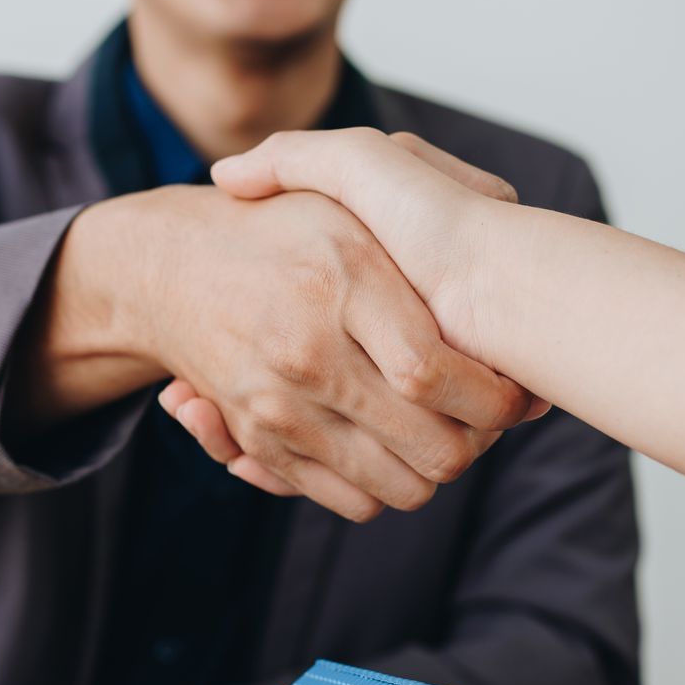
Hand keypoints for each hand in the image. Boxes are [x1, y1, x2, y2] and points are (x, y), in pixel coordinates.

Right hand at [164, 134, 532, 496]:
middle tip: (489, 418)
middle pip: (432, 446)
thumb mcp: (348, 185)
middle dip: (480, 442)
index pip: (433, 373)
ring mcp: (279, 405)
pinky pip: (355, 500)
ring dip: (438, 469)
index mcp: (343, 279)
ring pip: (401, 486)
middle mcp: (307, 351)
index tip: (514, 391)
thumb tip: (506, 217)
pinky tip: (395, 446)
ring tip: (444, 430)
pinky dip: (389, 486)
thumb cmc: (284, 224)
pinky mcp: (263, 441)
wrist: (169, 267)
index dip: (493, 398)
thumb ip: (427, 183)